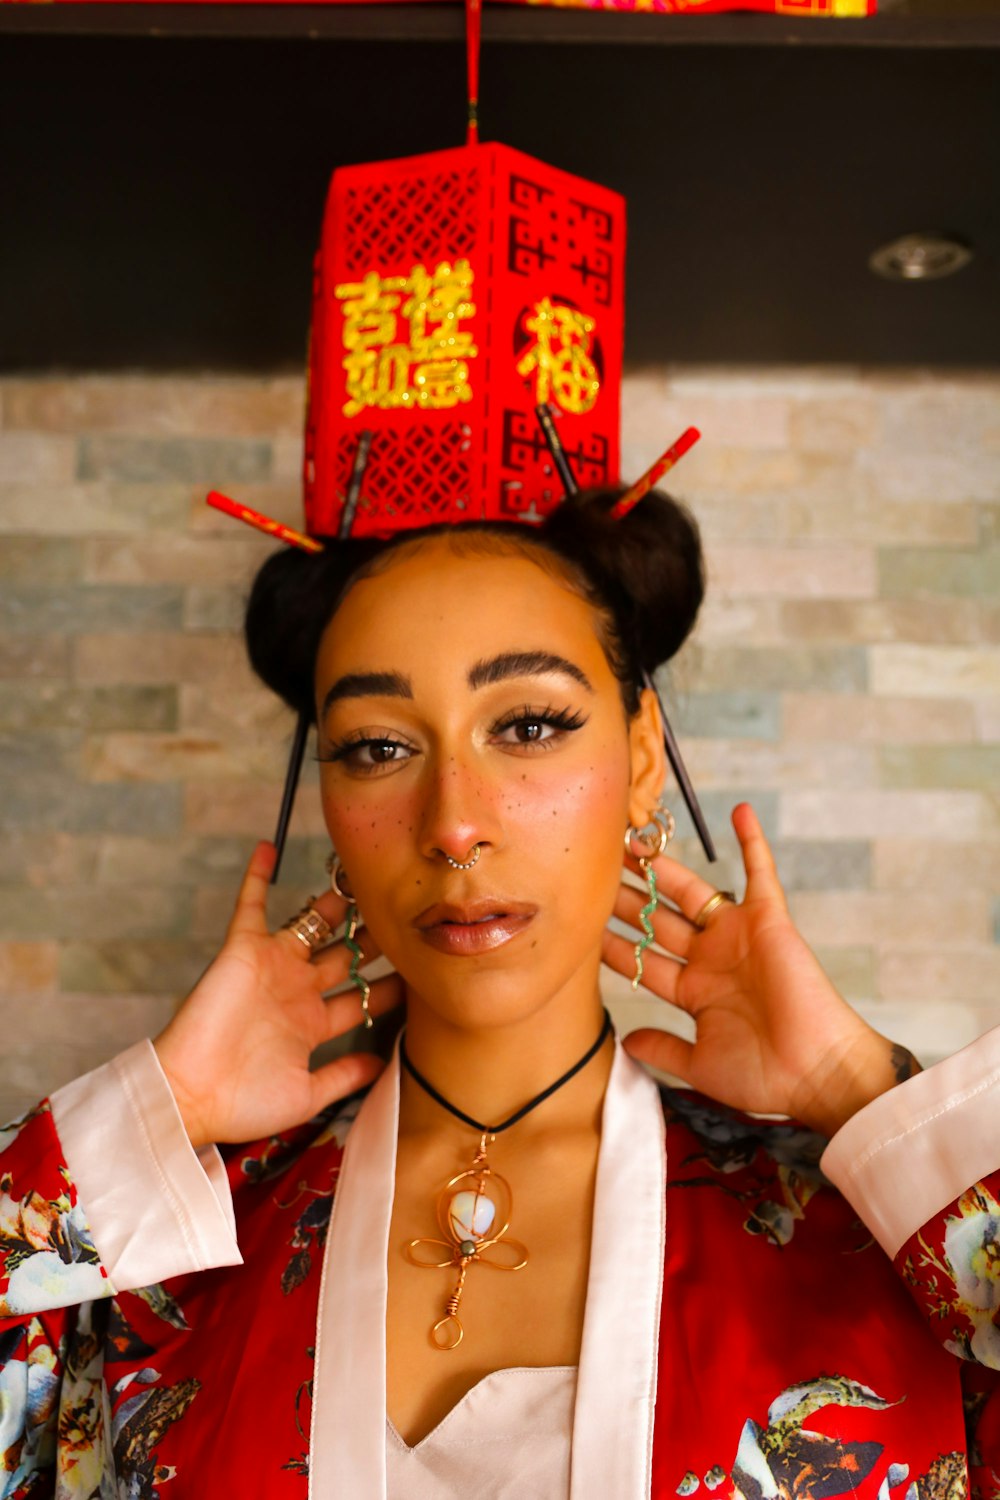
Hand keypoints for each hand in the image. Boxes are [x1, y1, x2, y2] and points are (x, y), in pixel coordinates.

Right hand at [153, 842, 402, 1148]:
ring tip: (363, 874)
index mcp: (312, 1024)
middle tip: (407, 911)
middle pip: (346, 954)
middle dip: (375, 936)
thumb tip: (384, 1064)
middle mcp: (296, 990)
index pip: (362, 997)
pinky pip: (251, 906)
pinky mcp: (243, 951)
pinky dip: (257, 878)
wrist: (191, 1096)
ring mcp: (272, 967)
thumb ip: (344, 1076)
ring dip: (334, 901)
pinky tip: (268, 848)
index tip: (424, 969)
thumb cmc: (243, 1104)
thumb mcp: (307, 1095)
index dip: (391, 985)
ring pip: (311, 924)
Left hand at [602, 804, 917, 1136]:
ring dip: (662, 867)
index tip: (580, 926)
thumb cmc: (764, 1077)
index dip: (613, 944)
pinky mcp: (769, 921)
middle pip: (658, 920)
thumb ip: (663, 1050)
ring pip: (691, 892)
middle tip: (592, 871)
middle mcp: (712, 958)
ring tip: (631, 840)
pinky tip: (739, 811)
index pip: (644, 960)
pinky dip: (752, 842)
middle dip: (625, 899)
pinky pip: (760, 873)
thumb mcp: (699, 1066)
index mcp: (695, 991)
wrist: (816, 1074)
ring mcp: (738, 937)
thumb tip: (626, 1042)